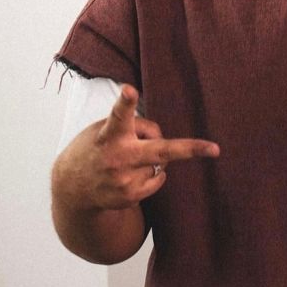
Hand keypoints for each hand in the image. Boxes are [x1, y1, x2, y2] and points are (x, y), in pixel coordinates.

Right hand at [56, 84, 219, 209]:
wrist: (72, 188)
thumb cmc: (96, 148)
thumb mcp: (105, 129)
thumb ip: (133, 127)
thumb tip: (161, 138)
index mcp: (110, 134)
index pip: (118, 114)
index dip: (126, 102)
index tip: (129, 90)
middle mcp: (118, 157)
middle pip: (159, 150)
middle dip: (189, 149)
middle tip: (214, 149)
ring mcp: (125, 180)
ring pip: (160, 162)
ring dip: (151, 159)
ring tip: (126, 161)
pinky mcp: (130, 196)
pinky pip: (158, 179)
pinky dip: (151, 174)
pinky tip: (129, 175)